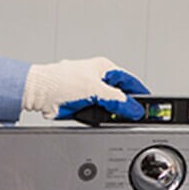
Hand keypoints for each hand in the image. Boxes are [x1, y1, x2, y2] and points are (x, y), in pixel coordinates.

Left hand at [22, 57, 148, 119]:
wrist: (38, 93)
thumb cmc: (60, 81)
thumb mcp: (96, 90)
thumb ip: (118, 100)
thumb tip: (134, 108)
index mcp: (102, 68)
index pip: (128, 80)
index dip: (140, 93)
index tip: (150, 105)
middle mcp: (96, 78)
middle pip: (119, 95)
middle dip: (125, 106)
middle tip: (134, 116)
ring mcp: (88, 92)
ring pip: (108, 106)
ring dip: (111, 114)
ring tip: (118, 120)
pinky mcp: (80, 104)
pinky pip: (96, 113)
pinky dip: (100, 118)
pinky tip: (101, 121)